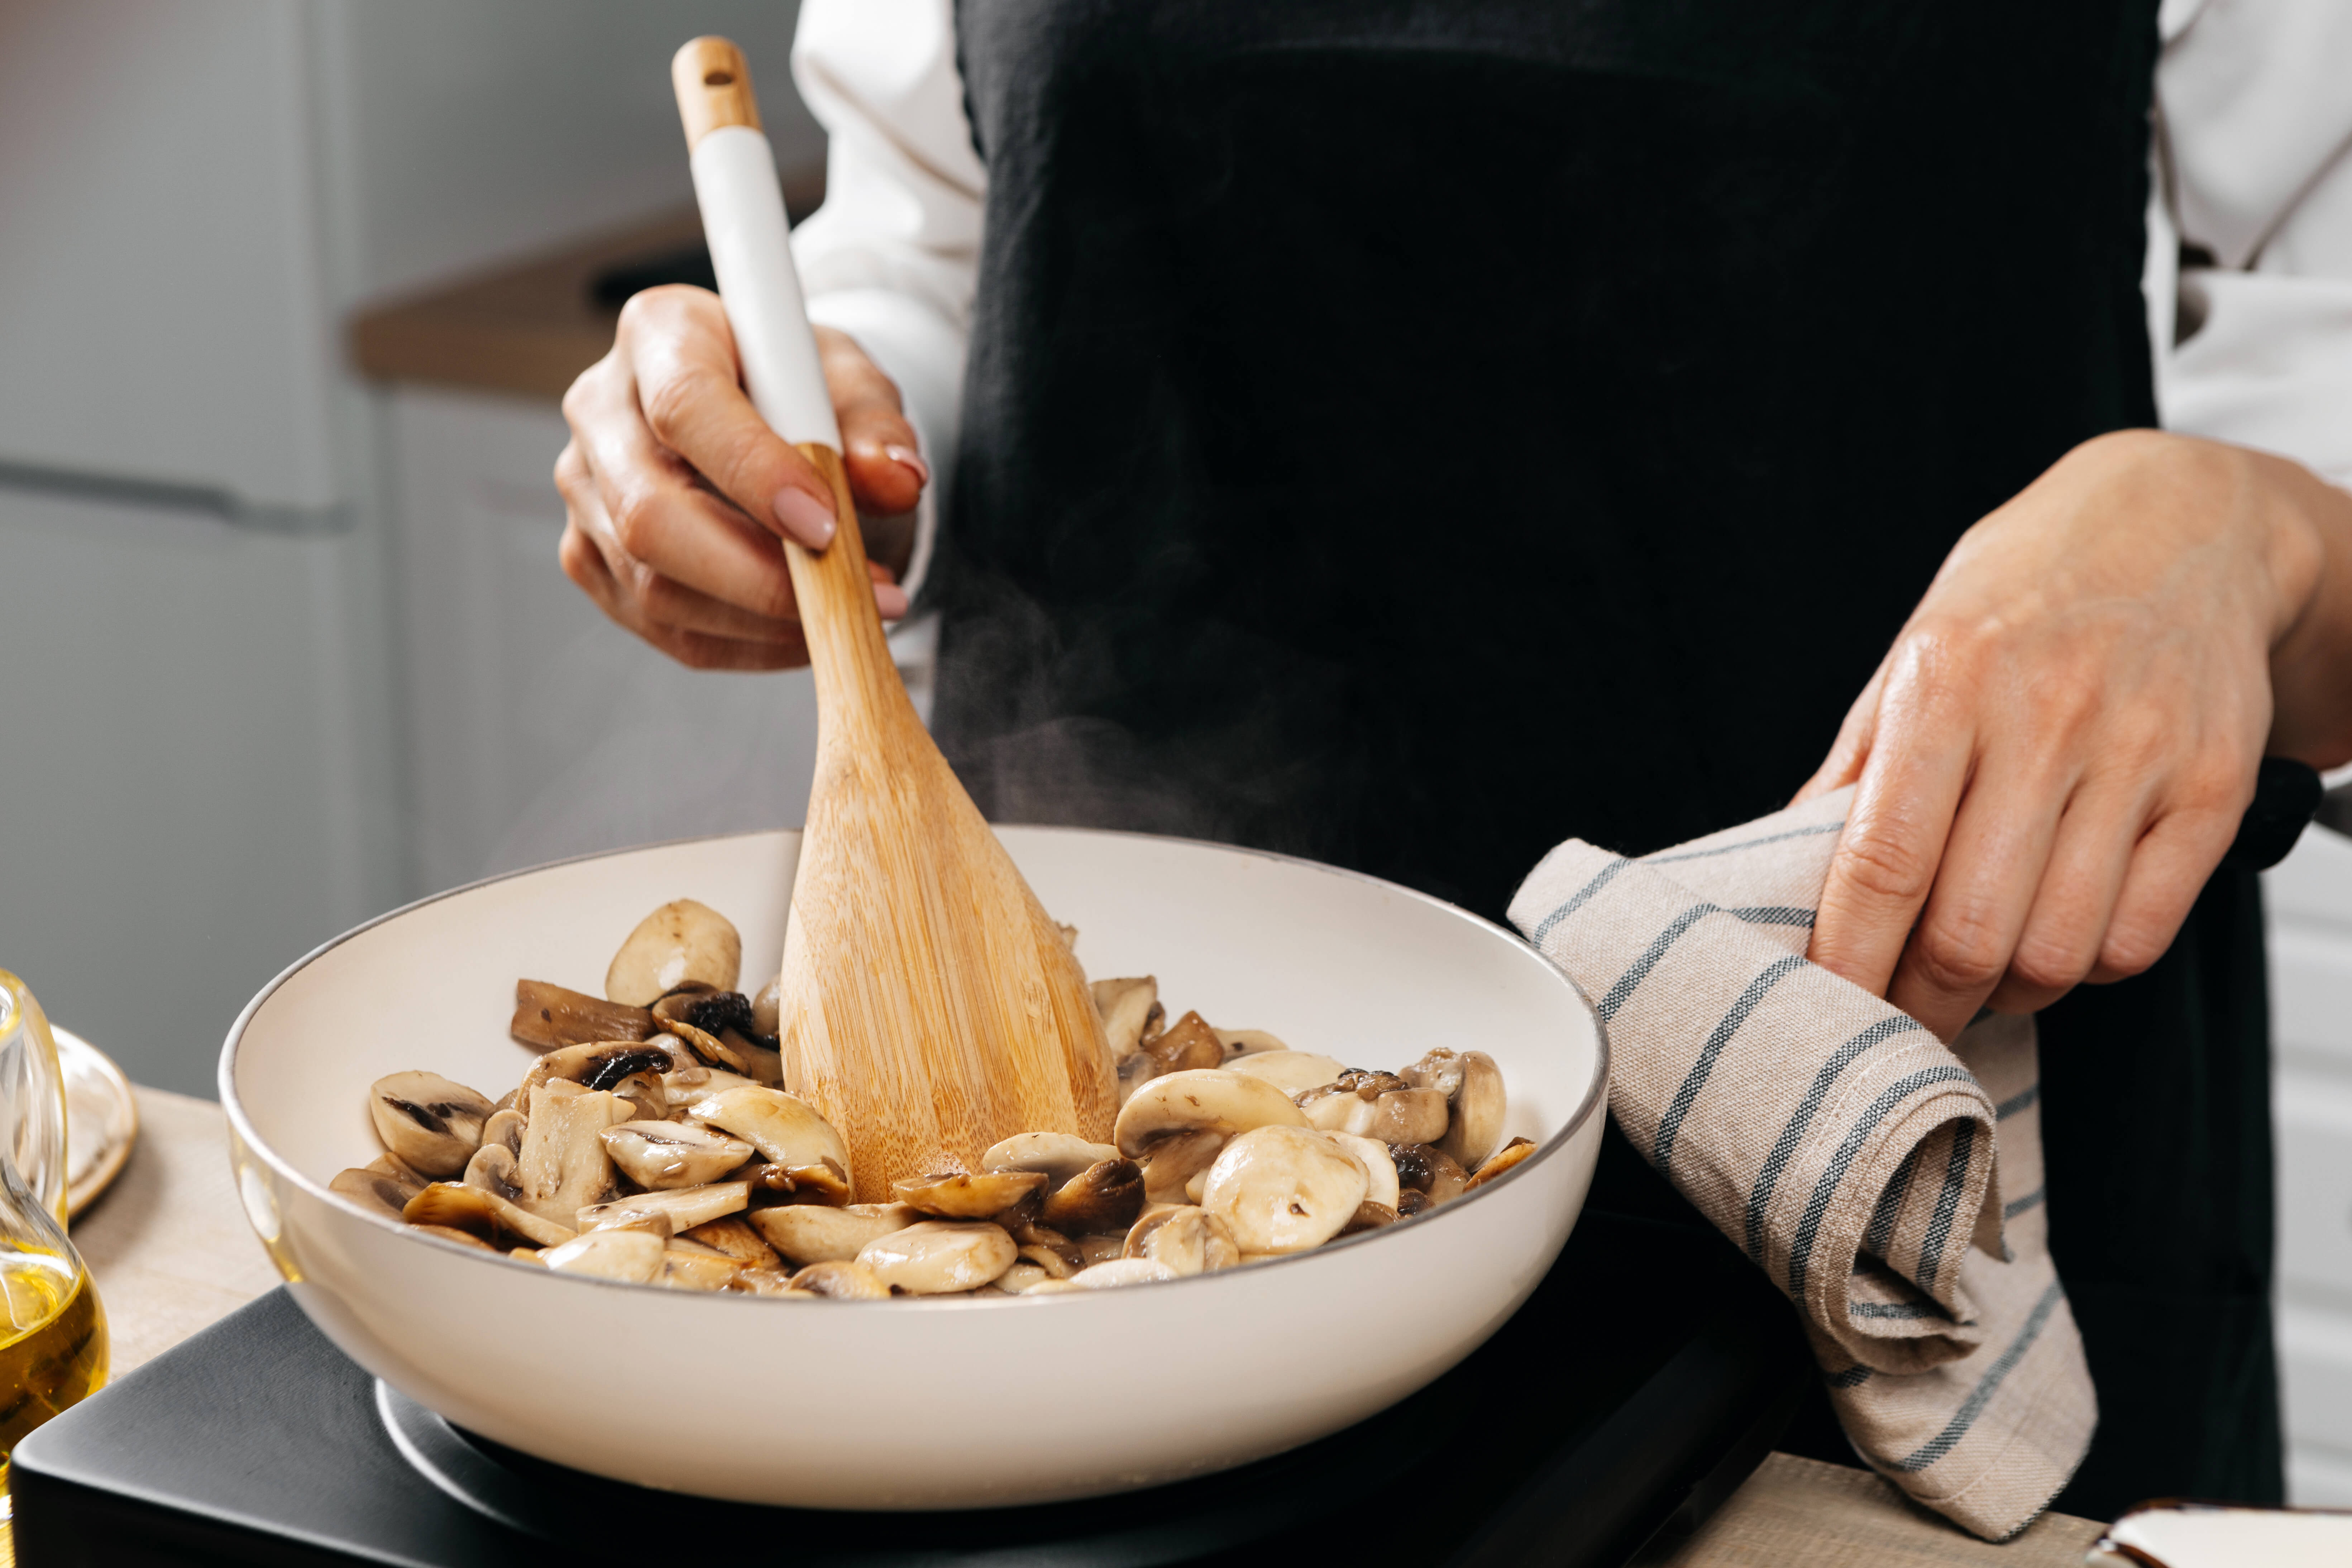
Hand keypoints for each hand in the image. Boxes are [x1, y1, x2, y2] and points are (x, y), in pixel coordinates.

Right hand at [554, 285, 925, 669]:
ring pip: (655, 588)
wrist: (759, 410)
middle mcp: (600, 411)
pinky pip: (664, 628)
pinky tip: (803, 629)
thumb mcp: (849, 381)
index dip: (755, 474)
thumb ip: (875, 426)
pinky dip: (745, 644)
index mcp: (659, 334)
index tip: (827, 526)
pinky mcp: (591, 558)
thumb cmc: (798, 386)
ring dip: (762, 621)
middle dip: (757, 576)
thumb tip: (899, 479)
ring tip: (845, 610)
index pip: (685, 408)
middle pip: (650, 516)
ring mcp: (586, 491)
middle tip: (849, 594)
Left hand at [1800, 430, 2351, 1039]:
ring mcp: (2138, 757)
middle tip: (1901, 1010)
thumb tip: (1784, 870)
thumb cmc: (2022, 601)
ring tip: (1979, 974)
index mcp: (1946, 685)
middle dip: (1923, 1001)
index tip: (1826, 1004)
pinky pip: (2138, 935)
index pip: (1883, 864)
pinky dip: (2088, 966)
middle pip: (1968, 931)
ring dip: (2006, 993)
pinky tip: (2058, 936)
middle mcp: (2045, 719)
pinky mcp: (2212, 790)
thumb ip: (1852, 769)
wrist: (2175, 525)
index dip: (1848, 960)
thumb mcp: (1912, 657)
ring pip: (2056, 952)